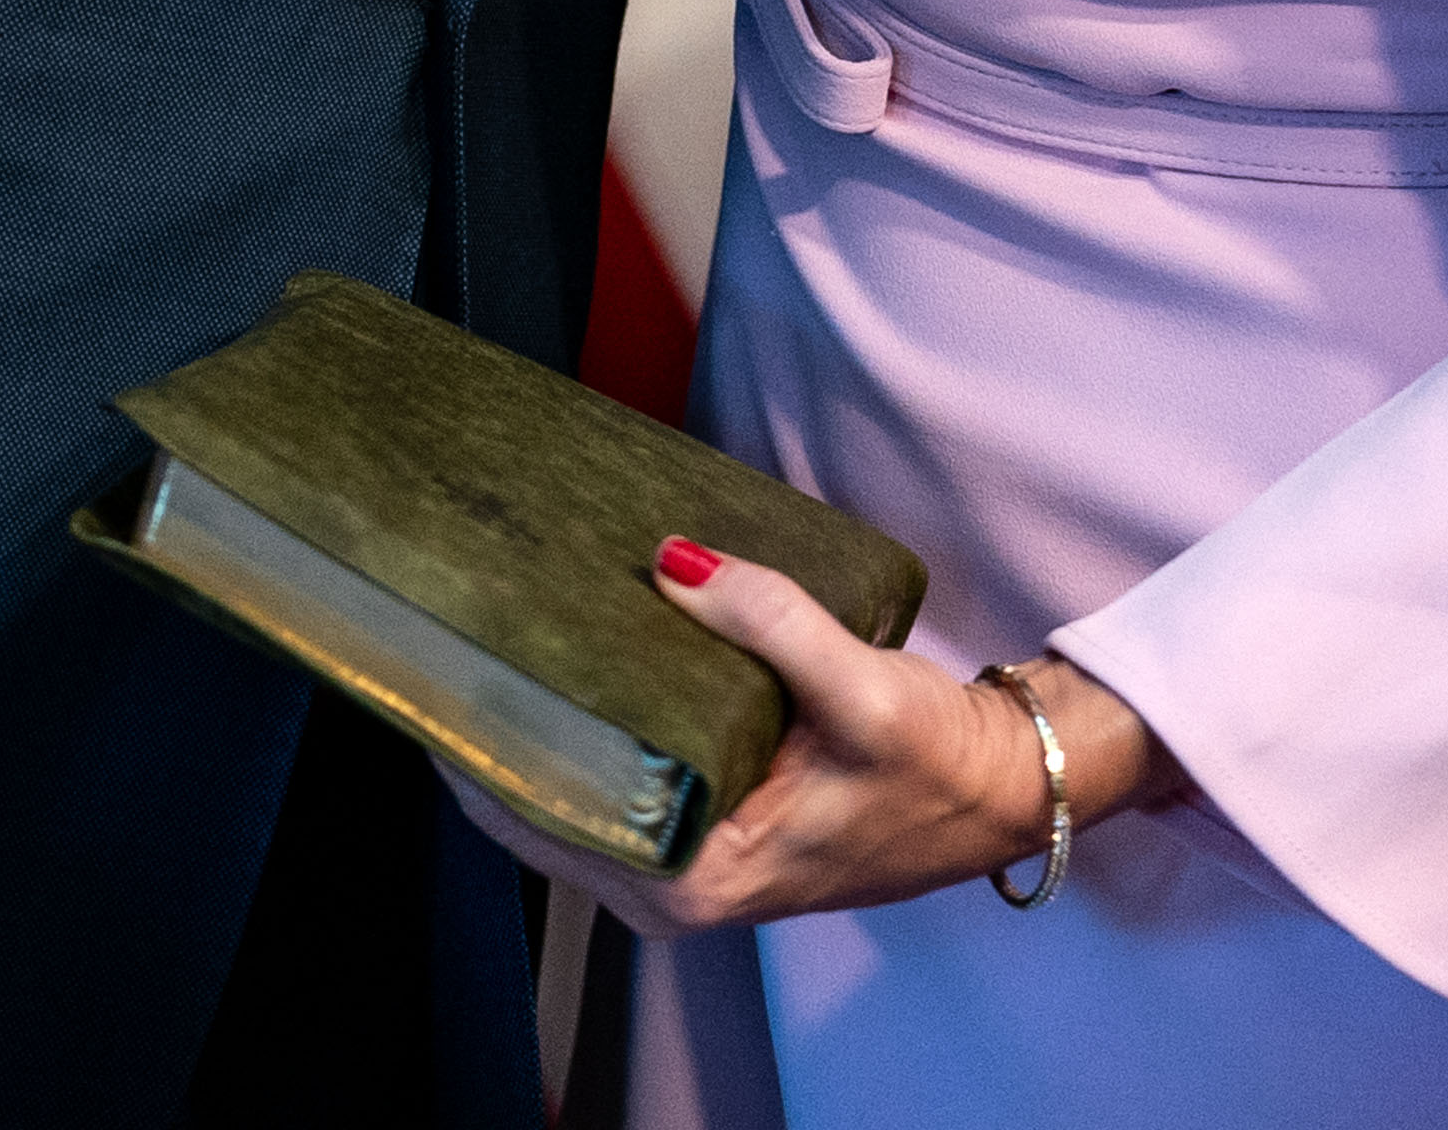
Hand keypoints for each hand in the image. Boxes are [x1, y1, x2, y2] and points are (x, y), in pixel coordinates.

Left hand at [446, 544, 1190, 931]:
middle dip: (503, 722)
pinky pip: (625, 775)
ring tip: (505, 630)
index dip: (482, 744)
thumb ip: (772, 624)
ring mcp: (690, 861)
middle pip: (548, 803)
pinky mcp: (712, 825)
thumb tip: (674, 561)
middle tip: (462, 628)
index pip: (544, 816)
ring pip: (583, 788)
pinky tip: (584, 654)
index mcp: (693, 881)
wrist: (1009, 785)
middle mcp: (675, 886)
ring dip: (549, 718)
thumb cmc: (940, 766)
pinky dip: (600, 721)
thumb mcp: (861, 693)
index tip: (438, 669)